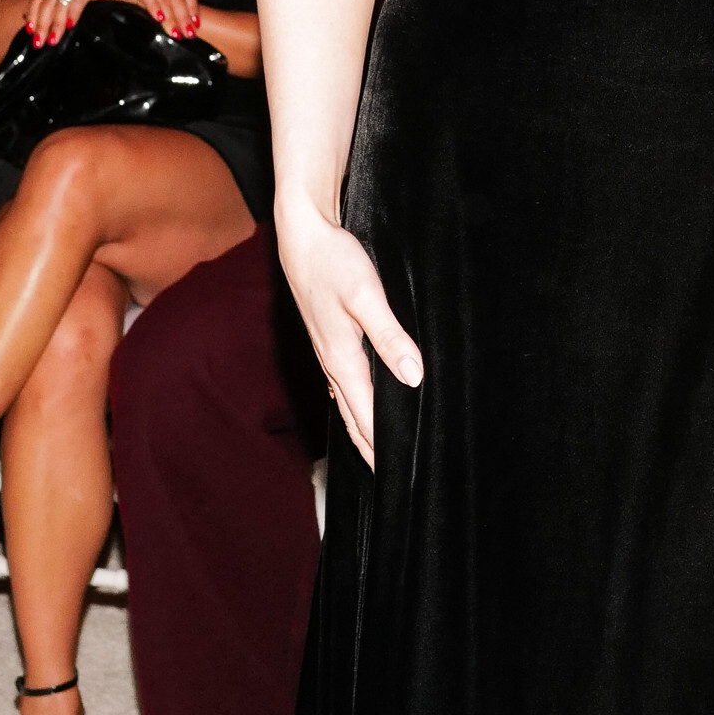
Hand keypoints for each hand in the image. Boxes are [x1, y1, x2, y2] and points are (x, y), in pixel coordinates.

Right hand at [274, 199, 422, 468]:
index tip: (394, 474)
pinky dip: (353, 405)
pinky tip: (359, 405)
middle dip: (368, 449)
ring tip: (375, 452)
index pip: (366, 416)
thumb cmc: (333, 262)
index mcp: (343, 360)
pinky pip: (341, 385)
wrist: (301, 237)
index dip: (380, 446)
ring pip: (345, 403)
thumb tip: (412, 377)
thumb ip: (390, 337)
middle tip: (386, 477)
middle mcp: (332, 364)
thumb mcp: (366, 296)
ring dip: (360, 429)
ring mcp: (327, 353)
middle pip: (352, 418)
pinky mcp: (327, 340)